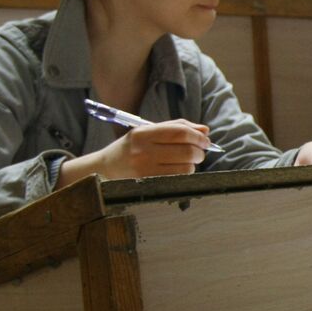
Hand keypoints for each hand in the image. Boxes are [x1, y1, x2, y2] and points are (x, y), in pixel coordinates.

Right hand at [82, 119, 211, 180]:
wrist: (105, 168)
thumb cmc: (132, 148)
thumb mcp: (148, 131)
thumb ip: (176, 127)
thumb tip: (205, 130)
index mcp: (143, 133)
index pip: (179, 132)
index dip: (198, 136)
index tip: (205, 139)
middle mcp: (143, 150)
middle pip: (187, 150)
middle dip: (200, 151)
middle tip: (200, 151)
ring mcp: (145, 169)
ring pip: (186, 166)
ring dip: (193, 163)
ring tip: (187, 160)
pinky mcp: (149, 183)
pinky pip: (178, 178)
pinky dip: (185, 173)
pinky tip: (179, 169)